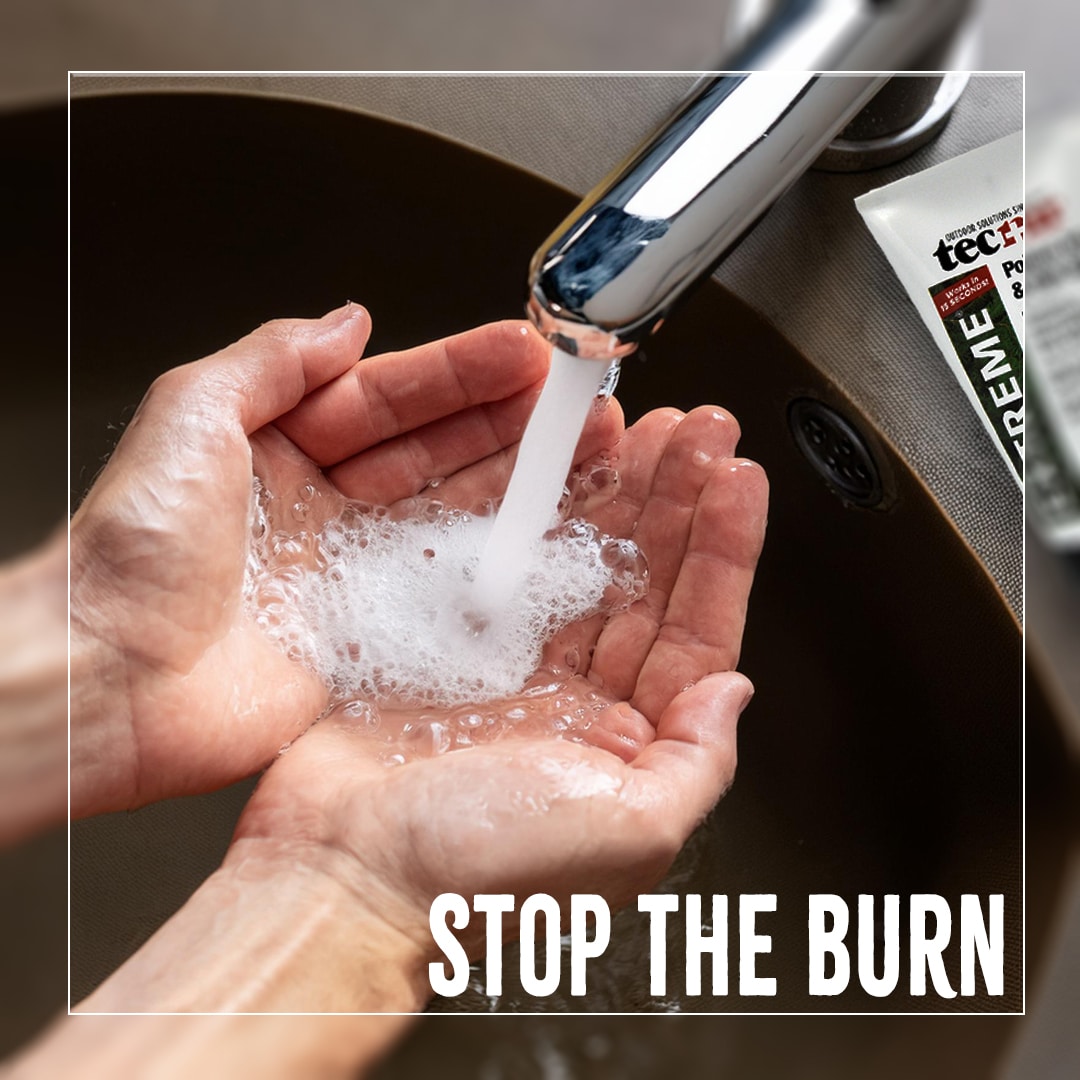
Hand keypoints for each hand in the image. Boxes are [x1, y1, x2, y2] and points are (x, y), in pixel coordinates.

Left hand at [70, 306, 622, 814]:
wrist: (110, 679)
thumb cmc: (130, 553)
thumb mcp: (190, 414)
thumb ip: (272, 359)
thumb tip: (343, 320)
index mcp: (278, 450)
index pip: (388, 398)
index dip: (458, 374)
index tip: (519, 351)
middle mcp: (322, 509)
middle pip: (435, 451)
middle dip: (508, 421)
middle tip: (573, 398)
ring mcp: (352, 575)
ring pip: (454, 514)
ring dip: (521, 481)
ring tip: (584, 449)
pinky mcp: (370, 639)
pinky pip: (448, 590)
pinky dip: (501, 562)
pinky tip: (546, 536)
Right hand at [230, 405, 767, 970]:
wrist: (344, 872)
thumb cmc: (478, 872)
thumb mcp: (628, 832)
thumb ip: (699, 763)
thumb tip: (733, 695)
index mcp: (627, 745)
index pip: (696, 631)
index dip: (723, 552)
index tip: (738, 480)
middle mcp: (576, 702)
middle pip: (643, 581)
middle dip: (675, 501)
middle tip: (696, 429)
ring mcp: (512, 666)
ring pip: (578, 560)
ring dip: (613, 492)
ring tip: (639, 427)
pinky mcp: (448, 642)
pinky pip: (503, 558)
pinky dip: (531, 510)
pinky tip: (555, 466)